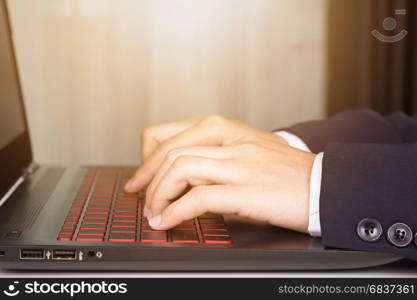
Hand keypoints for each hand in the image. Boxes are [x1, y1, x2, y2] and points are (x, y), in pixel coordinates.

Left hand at [142, 135, 314, 232]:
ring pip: (180, 168)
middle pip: (170, 151)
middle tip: (138, 197)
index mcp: (228, 128)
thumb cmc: (286, 172)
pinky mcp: (247, 190)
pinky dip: (176, 211)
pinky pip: (199, 198)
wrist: (325, 185)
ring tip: (154, 213)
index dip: (148, 157)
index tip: (141, 177)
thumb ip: (214, 156)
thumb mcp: (246, 151)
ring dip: (158, 193)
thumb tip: (181, 177)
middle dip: (146, 177)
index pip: (170, 134)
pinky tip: (169, 222)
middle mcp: (231, 140)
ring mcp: (239, 163)